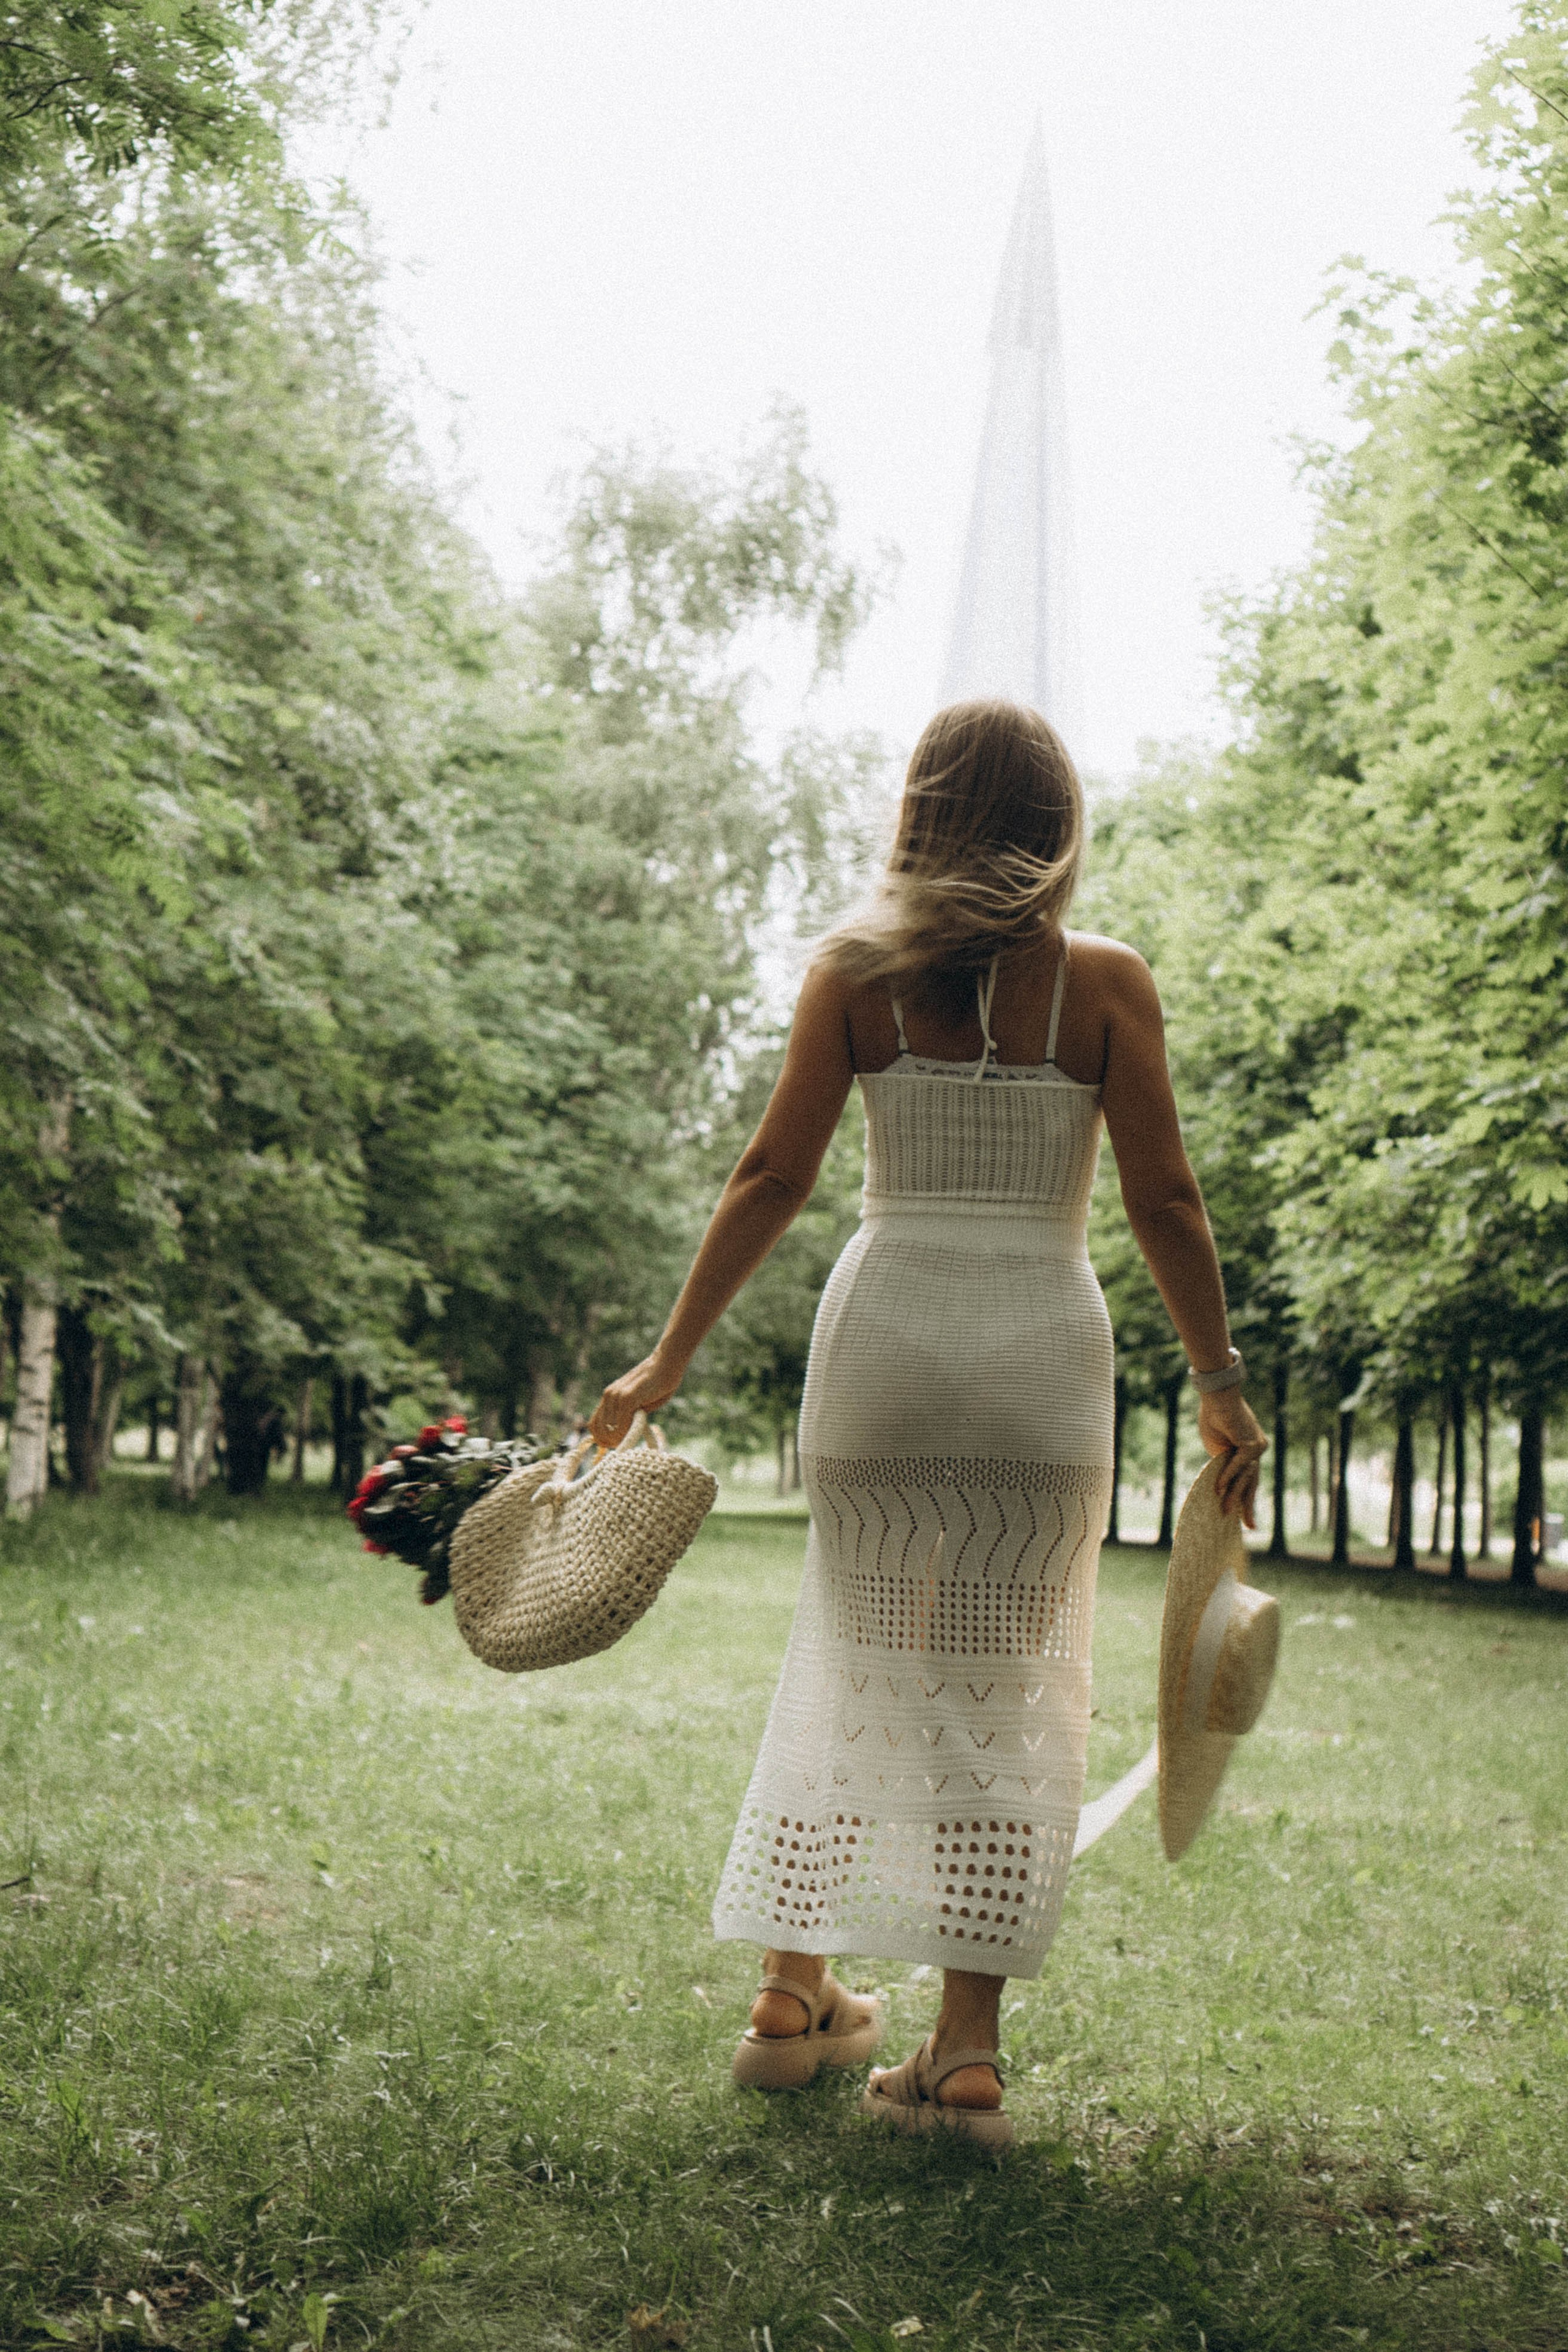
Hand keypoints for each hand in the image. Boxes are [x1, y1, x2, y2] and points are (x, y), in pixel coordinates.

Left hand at [589, 1349, 685, 1449]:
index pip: (594, 1424)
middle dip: (609, 1442)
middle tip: (623, 1446)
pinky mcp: (627, 1397)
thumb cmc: (658, 1384)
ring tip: (630, 1440)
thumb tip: (625, 1433)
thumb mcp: (639, 1402)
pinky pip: (621, 1424)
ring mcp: (616, 1396)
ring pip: (609, 1429)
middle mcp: (609, 1396)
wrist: (667, 1363)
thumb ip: (630, 1415)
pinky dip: (627, 1434)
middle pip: (598, 1430)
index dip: (602, 1439)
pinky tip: (636, 1433)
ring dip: (618, 1439)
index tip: (614, 1445)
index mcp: (610, 1396)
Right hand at [1197, 1387, 1267, 1525]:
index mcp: (1249, 1452)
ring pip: (1244, 1477)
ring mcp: (1257, 1448)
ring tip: (1225, 1513)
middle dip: (1248, 1505)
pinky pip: (1238, 1465)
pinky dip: (1227, 1477)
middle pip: (1252, 1483)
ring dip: (1233, 1495)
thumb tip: (1221, 1483)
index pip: (1248, 1478)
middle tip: (1249, 1527)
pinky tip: (1217, 1491)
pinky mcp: (1252, 1444)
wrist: (1218, 1396)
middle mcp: (1257, 1451)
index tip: (1240, 1516)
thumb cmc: (1215, 1417)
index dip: (1243, 1496)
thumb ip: (1221, 1464)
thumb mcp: (1216, 1447)